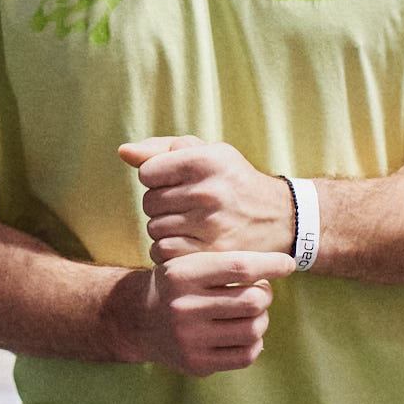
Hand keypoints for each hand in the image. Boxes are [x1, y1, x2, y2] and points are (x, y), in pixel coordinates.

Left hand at [121, 136, 292, 260]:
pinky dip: (169, 250)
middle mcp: (208, 191)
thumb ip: (161, 149)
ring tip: (189, 224)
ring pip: (155, 229)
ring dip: (165, 228)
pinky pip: (164, 252)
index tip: (175, 182)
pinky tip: (188, 242)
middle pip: (149, 203)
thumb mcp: (207, 153)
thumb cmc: (234, 180)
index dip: (157, 178)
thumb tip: (123, 151)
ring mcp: (211, 225)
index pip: (147, 172)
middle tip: (186, 205)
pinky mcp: (212, 254)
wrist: (280, 218)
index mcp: (205, 160)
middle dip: (161, 204)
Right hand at [121, 250, 291, 375]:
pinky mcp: (196, 363)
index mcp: (181, 275)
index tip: (287, 264)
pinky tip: (245, 334)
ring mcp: (189, 339)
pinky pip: (246, 356)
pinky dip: (255, 343)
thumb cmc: (176, 285)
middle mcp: (182, 307)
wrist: (139, 319)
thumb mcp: (189, 262)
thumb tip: (281, 265)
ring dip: (262, 319)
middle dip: (265, 294)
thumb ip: (226, 262)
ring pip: (253, 329)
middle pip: (252, 301)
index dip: (270, 265)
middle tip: (260, 291)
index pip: (239, 267)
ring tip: (253, 313)